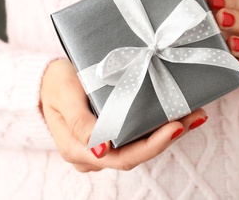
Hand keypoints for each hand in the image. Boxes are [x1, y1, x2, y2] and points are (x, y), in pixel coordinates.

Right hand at [40, 59, 207, 171]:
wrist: (44, 81)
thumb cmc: (53, 84)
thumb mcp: (64, 96)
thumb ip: (80, 122)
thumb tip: (102, 149)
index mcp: (79, 149)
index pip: (122, 157)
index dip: (152, 145)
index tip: (175, 126)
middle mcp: (94, 154)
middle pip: (137, 153)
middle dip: (168, 138)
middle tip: (194, 116)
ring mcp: (103, 146)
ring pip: (140, 146)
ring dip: (168, 132)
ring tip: (194, 114)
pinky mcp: (111, 135)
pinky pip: (137, 136)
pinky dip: (158, 126)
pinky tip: (177, 114)